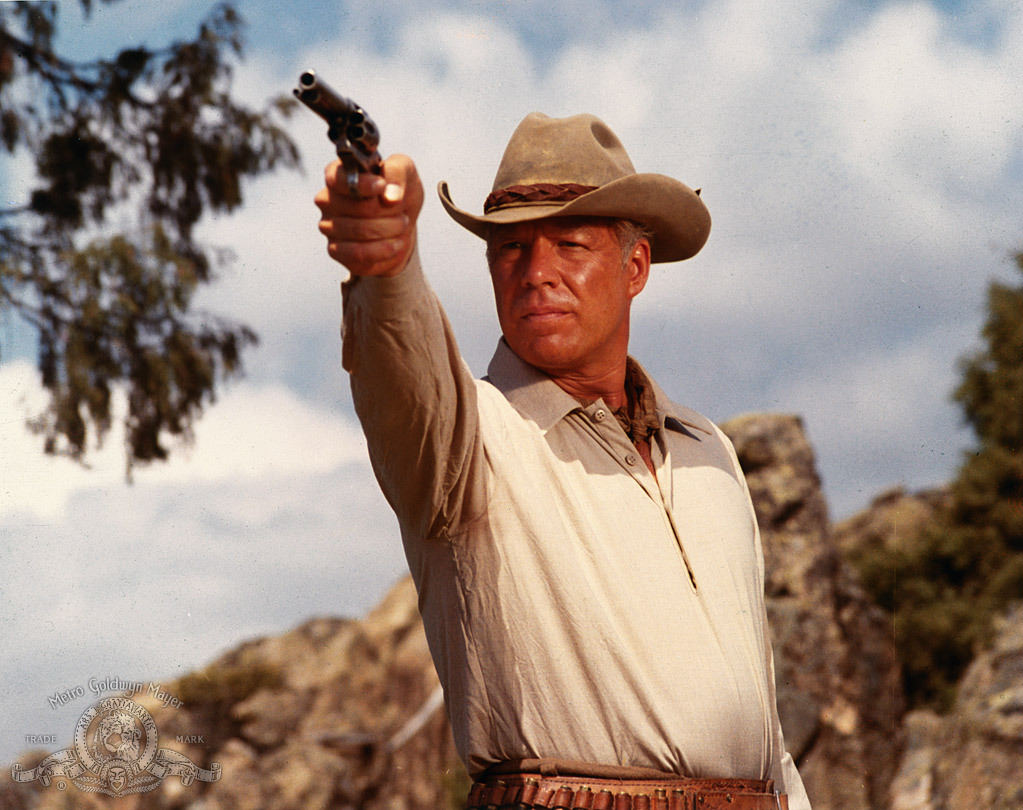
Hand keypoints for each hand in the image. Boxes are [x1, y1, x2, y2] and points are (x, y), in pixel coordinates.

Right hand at [315, 154, 423, 276]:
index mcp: (338, 175)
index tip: (382, 186)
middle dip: (388, 211)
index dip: (363, 184)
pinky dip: (383, 250)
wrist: (402, 227)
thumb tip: (390, 196)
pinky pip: (358, 252)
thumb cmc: (398, 194)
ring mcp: (328, 226)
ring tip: (401, 225)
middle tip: (402, 213)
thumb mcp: (405, 172)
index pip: (338, 178)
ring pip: (360, 230)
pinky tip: (396, 244)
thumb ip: (397, 172)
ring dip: (389, 229)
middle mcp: (327, 199)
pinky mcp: (335, 250)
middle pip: (357, 207)